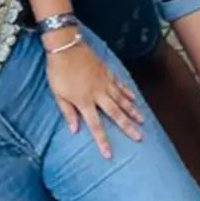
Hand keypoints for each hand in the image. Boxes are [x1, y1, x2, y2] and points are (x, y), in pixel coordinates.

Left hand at [45, 36, 144, 158]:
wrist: (65, 46)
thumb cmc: (58, 71)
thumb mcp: (57, 94)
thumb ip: (67, 112)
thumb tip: (74, 130)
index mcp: (84, 101)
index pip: (95, 126)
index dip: (102, 141)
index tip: (109, 154)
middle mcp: (98, 94)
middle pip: (115, 113)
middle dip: (128, 126)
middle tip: (140, 137)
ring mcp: (104, 82)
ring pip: (121, 99)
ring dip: (132, 110)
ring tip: (142, 120)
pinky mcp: (106, 72)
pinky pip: (119, 84)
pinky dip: (127, 92)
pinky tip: (134, 98)